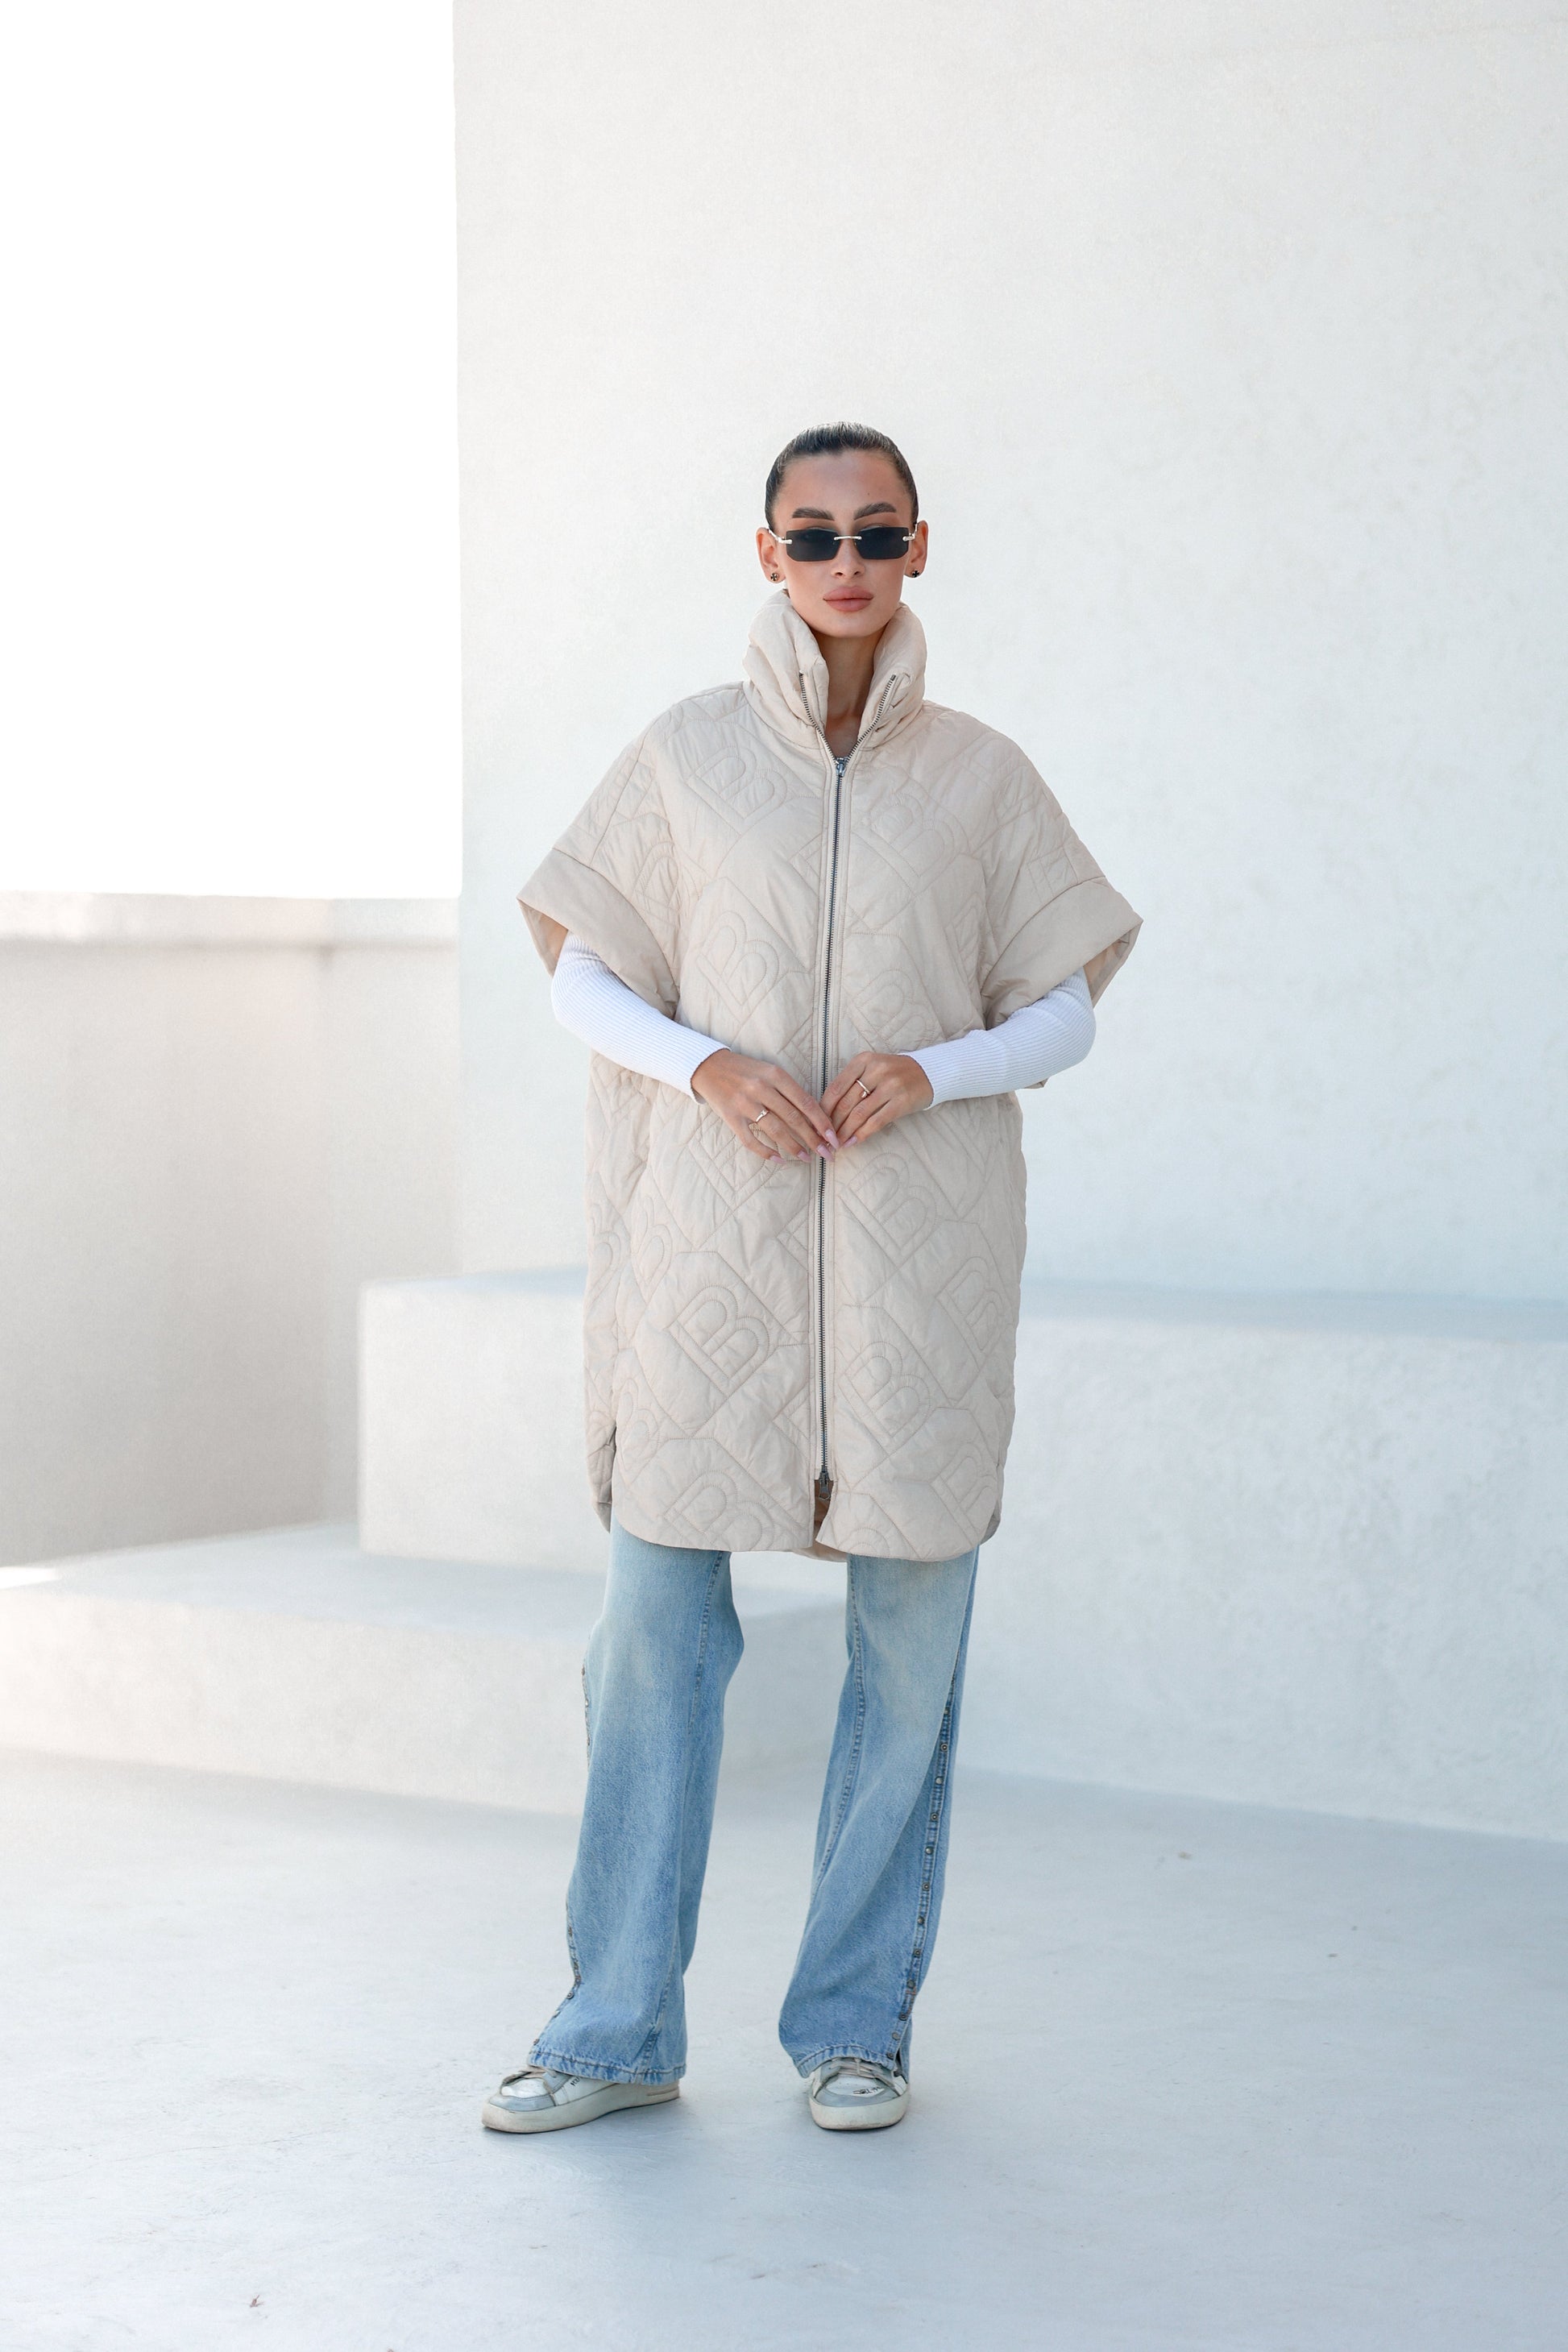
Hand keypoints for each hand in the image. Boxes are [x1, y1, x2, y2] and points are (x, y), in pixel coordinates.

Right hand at [692, 1049, 838, 1163]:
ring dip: (794, 1147)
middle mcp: (761, 1088)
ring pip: (776, 1131)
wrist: (709, 1067)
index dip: (822, 1122)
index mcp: (775, 1075)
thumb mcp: (770, 1072)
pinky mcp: (731, 1117)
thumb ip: (789, 1091)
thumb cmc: (746, 1071)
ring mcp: (745, 1104)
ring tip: (806, 1158)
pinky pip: (751, 1140)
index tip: (833, 1137)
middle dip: (814, 1139)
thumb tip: (815, 1118)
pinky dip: (766, 1152)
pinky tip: (779, 1159)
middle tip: (827, 1154)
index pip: (806, 1102)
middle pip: (794, 1119)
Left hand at [821, 1051, 932, 1144]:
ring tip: (837, 1144)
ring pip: (859, 1114)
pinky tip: (853, 1142)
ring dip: (845, 1132)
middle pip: (846, 1102)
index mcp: (863, 1061)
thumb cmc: (894, 1073)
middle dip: (832, 1124)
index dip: (824, 1109)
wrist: (928, 1073)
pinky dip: (862, 1134)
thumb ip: (851, 1084)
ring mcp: (890, 1086)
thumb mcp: (871, 1069)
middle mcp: (876, 1070)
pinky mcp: (902, 1101)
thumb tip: (827, 1111)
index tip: (816, 1123)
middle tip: (825, 1138)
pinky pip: (876, 1121)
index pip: (836, 1087)